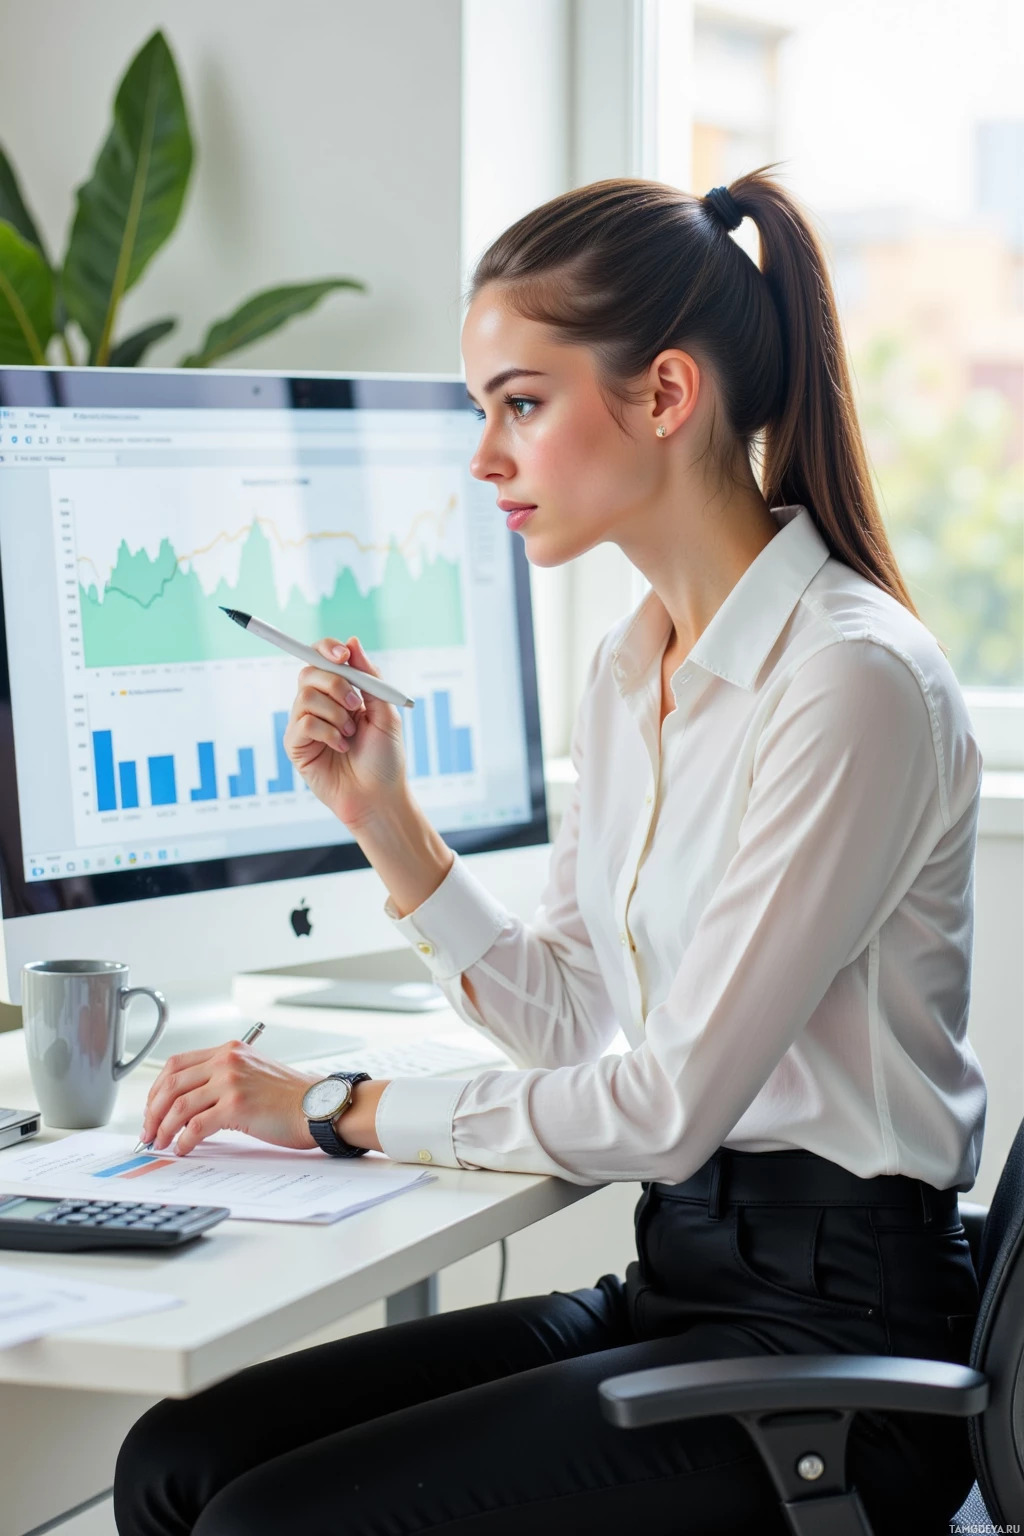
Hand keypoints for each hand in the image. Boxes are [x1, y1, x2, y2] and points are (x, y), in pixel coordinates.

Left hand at [141, 1040, 322, 1155]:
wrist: (318, 1106)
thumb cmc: (290, 1097)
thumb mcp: (253, 1073)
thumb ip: (222, 1079)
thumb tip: (186, 1106)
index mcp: (229, 1050)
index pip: (176, 1064)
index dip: (157, 1089)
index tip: (152, 1109)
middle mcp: (227, 1060)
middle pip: (171, 1084)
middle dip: (153, 1111)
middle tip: (149, 1131)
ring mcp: (231, 1081)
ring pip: (179, 1106)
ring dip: (163, 1128)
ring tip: (161, 1142)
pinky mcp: (237, 1105)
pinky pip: (196, 1126)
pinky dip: (184, 1140)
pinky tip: (184, 1148)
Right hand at [283, 635, 407, 827]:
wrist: (379, 796)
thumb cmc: (385, 758)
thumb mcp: (385, 712)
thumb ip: (368, 677)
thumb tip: (352, 642)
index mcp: (341, 692)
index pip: (323, 659)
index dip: (326, 649)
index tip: (342, 655)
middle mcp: (320, 704)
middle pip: (309, 671)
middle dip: (336, 684)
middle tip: (355, 705)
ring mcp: (305, 724)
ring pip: (306, 696)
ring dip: (334, 713)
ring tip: (350, 734)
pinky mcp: (296, 745)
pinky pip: (303, 723)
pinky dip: (326, 732)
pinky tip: (340, 747)